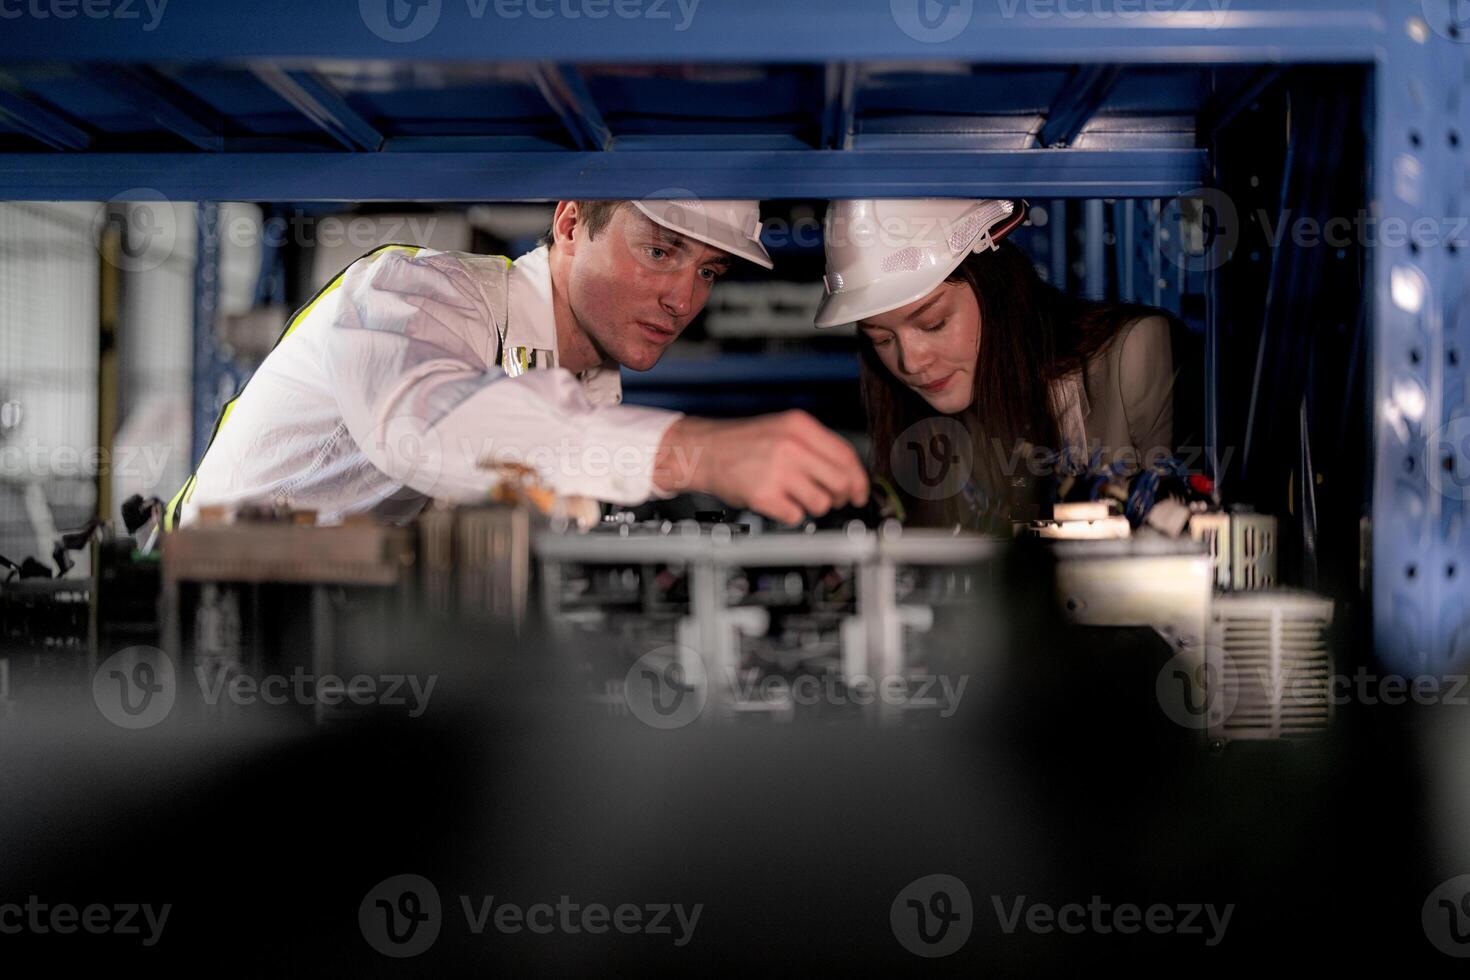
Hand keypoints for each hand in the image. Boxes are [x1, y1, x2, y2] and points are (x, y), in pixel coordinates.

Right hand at [653, 411, 868, 524]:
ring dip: (814, 506)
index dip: (858, 478)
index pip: (845, 455)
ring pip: (821, 502)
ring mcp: (777, 471)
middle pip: (840, 481)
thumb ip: (815, 446)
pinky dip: (791, 514)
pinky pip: (796, 515)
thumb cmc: (743, 443)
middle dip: (841, 496)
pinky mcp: (764, 495)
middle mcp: (791, 446)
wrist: (704, 451)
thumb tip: (849, 474)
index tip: (860, 491)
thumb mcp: (783, 430)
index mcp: (799, 426)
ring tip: (797, 497)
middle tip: (834, 500)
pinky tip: (780, 502)